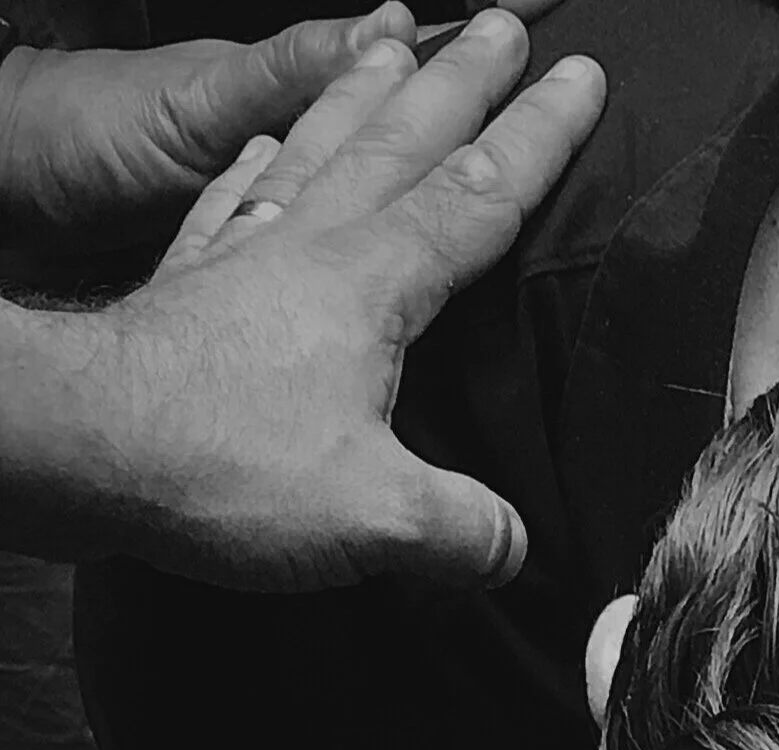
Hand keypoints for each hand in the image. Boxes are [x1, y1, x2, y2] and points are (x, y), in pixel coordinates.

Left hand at [59, 9, 603, 588]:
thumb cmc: (219, 464)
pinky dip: (257, 162)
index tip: (582, 80)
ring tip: (396, 42)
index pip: (476, 196)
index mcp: (371, 284)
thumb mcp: (377, 517)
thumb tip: (512, 545)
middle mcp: (309, 247)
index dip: (538, 138)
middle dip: (462, 82)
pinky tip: (263, 149)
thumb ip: (465, 528)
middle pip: (401, 142)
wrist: (73, 443)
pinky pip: (234, 198)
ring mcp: (244, 256)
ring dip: (366, 94)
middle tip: (503, 25)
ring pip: (318, 147)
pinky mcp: (189, 286)